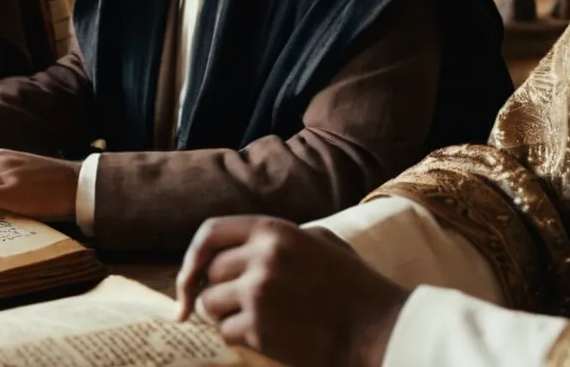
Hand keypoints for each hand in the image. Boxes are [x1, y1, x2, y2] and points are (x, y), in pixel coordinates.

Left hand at [176, 216, 407, 366]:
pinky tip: (270, 336)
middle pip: (208, 274)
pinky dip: (241, 339)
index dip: (194, 256)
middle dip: (218, 292)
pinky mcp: (260, 329)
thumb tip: (232, 248)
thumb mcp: (320, 241)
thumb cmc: (353, 286)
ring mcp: (258, 293)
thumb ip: (277, 238)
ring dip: (226, 316)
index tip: (190, 277)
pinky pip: (226, 333)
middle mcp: (261, 257)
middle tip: (241, 304)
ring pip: (210, 305)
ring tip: (260, 319)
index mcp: (274, 230)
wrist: (379, 330)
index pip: (210, 234)